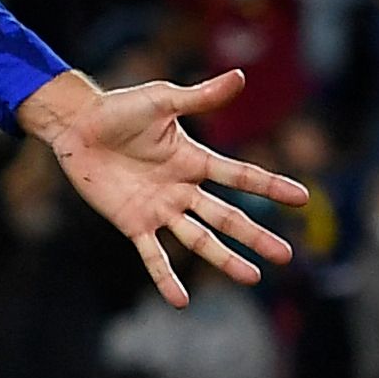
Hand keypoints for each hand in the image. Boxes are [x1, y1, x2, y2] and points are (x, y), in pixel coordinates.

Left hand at [21, 70, 308, 306]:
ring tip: (252, 278)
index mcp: (192, 159)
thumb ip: (199, 96)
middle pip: (226, 216)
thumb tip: (240, 76)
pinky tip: (180, 300)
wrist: (76, 125)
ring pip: (198, 239)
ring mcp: (159, 208)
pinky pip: (152, 254)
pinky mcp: (132, 222)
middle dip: (255, 235)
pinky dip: (165, 277)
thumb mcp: (161, 100)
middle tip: (286, 255)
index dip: (270, 186)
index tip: (302, 198)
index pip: (239, 176)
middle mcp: (182, 188)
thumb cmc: (118, 108)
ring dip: (224, 258)